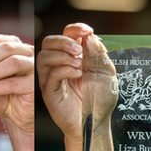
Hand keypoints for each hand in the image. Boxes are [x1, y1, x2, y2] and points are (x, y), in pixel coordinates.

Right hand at [37, 23, 117, 141]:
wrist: (96, 122)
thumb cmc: (101, 99)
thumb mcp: (106, 72)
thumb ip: (98, 54)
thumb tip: (88, 36)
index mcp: (73, 56)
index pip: (66, 34)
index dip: (75, 28)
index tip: (87, 31)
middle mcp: (59, 64)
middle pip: (49, 41)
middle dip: (64, 41)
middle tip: (79, 50)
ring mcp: (52, 78)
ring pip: (44, 56)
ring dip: (62, 56)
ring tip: (80, 65)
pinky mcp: (49, 91)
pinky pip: (50, 75)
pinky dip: (64, 70)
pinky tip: (77, 74)